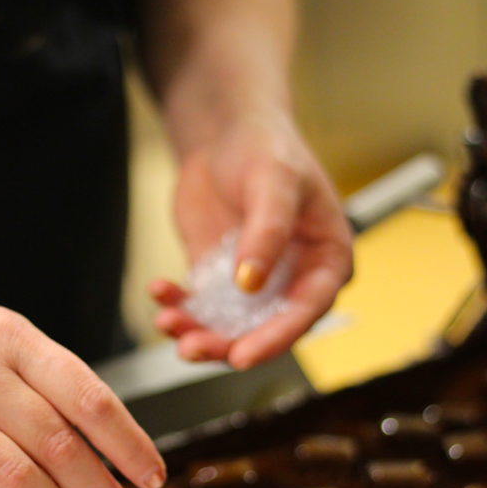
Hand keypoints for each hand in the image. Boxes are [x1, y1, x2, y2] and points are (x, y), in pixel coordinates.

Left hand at [150, 110, 351, 367]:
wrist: (226, 132)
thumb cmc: (267, 147)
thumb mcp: (274, 181)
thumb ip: (267, 230)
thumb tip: (251, 282)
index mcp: (326, 260)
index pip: (306, 310)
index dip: (276, 337)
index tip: (243, 355)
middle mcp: (293, 281)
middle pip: (264, 329)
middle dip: (226, 344)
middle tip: (191, 347)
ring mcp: (254, 284)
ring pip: (228, 327)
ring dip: (197, 332)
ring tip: (167, 322)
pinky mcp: (218, 279)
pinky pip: (198, 305)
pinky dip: (177, 305)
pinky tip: (160, 291)